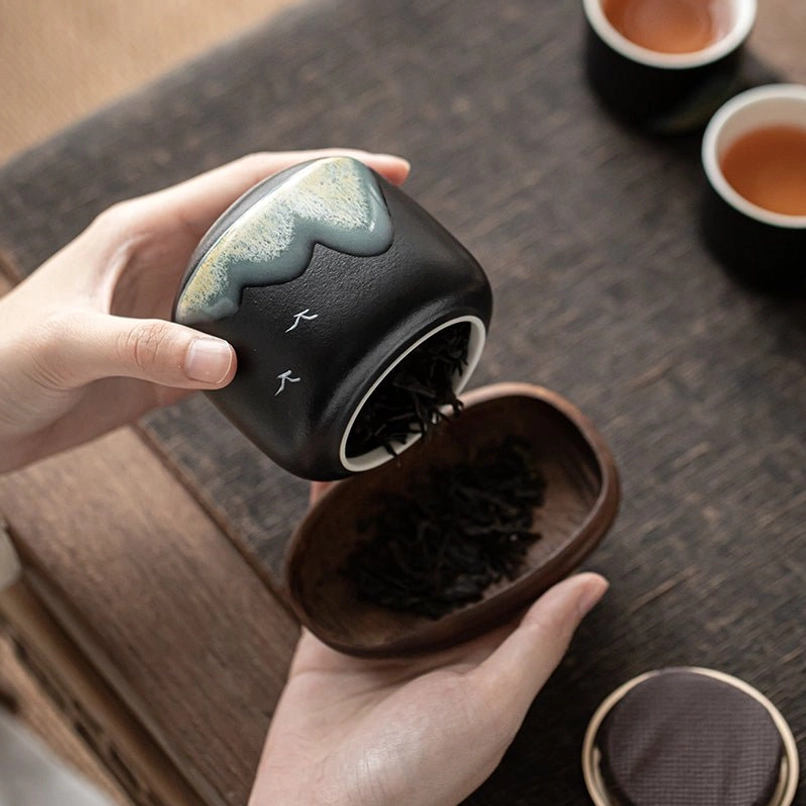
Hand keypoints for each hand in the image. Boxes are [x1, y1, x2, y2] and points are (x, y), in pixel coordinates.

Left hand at [0, 150, 409, 473]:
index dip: (316, 170)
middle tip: (389, 227)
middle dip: (327, 219)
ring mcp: (180, 310)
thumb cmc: (2, 364)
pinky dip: (283, 345)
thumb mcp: (68, 344)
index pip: (246, 184)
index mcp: (147, 231)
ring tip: (367, 289)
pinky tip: (313, 354)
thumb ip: (145, 346)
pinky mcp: (181, 357)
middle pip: (266, 227)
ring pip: (262, 286)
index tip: (380, 170)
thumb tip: (228, 362)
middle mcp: (171, 261)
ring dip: (309, 284)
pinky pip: (247, 341)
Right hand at [250, 481, 606, 805]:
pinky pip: (330, 566)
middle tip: (445, 443)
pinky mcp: (329, 627)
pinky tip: (332, 489)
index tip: (512, 474)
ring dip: (387, 508)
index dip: (507, 526)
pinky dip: (331, 528)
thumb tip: (594, 584)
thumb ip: (537, 640)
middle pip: (441, 554)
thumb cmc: (417, 777)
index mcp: (480, 648)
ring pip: (387, 551)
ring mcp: (378, 627)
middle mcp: (432, 633)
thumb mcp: (492, 704)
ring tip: (392, 452)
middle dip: (442, 506)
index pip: (503, 575)